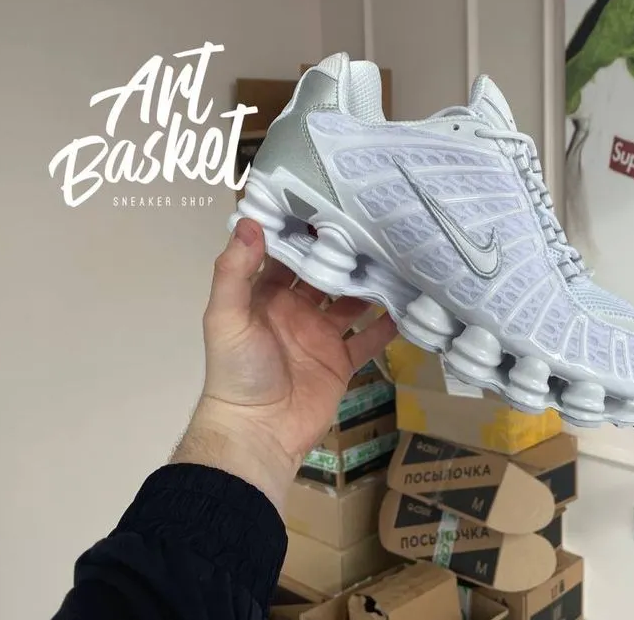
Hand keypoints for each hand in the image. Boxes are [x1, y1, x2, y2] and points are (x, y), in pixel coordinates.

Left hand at [171, 218, 397, 512]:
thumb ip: (234, 271)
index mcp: (265, 295)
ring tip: (397, 258)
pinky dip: (387, 324)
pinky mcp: (341, 361)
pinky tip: (407, 304)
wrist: (257, 432)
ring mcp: (321, 335)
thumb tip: (250, 220)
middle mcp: (295, 310)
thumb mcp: (226, 316)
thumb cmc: (237, 371)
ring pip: (351, 302)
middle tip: (375, 224)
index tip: (329, 201)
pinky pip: (368, 339)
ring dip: (369, 284)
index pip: (287, 254)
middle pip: (324, 274)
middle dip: (345, 253)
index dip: (305, 230)